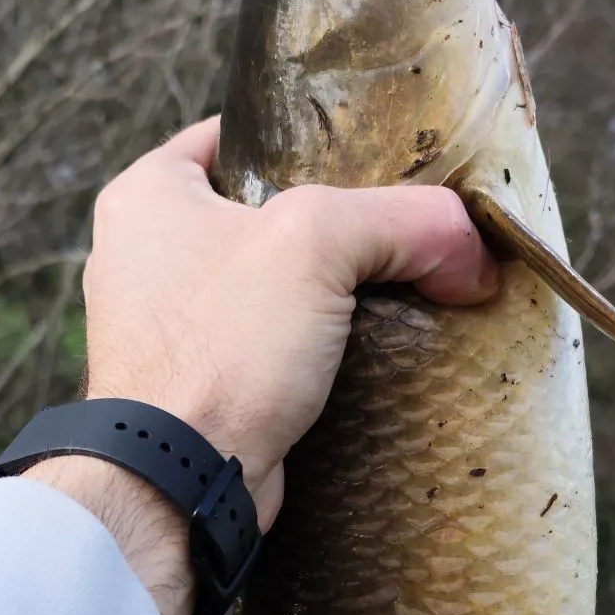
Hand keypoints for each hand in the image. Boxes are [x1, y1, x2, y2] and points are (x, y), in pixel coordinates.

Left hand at [25, 116, 497, 614]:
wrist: (178, 481)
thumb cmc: (221, 348)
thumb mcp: (317, 245)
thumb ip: (402, 219)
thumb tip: (470, 249)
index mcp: (149, 195)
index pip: (235, 134)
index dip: (306, 136)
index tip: (369, 152)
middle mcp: (144, 254)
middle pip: (262, 212)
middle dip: (332, 222)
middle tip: (398, 225)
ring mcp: (166, 326)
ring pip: (268, 285)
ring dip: (328, 292)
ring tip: (396, 287)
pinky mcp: (195, 385)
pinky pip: (265, 346)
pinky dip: (312, 347)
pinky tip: (367, 350)